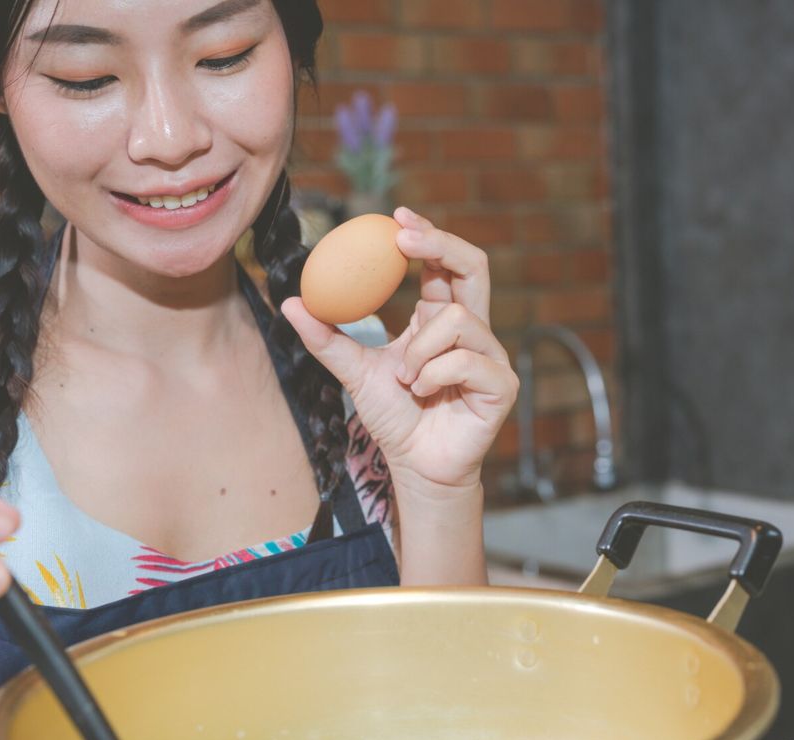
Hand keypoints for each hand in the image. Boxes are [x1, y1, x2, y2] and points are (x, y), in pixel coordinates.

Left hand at [282, 206, 518, 491]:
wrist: (416, 467)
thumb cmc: (396, 419)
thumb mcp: (354, 372)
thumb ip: (328, 338)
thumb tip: (291, 302)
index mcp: (442, 319)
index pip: (445, 264)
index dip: (427, 235)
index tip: (395, 218)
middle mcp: (473, 331)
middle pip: (475, 266)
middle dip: (440, 244)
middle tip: (403, 237)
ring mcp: (491, 356)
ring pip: (457, 318)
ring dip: (420, 347)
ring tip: (406, 378)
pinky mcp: (501, 384)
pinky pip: (465, 360)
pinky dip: (434, 375)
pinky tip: (423, 392)